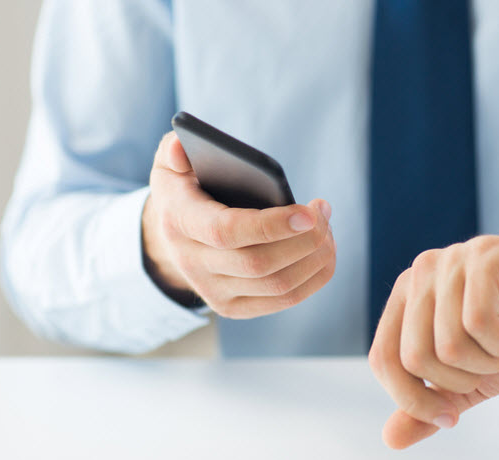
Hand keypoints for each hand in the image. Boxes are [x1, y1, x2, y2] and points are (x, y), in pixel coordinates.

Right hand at [142, 132, 335, 317]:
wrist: (171, 237)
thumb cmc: (184, 190)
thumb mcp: (171, 164)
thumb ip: (174, 150)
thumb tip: (180, 149)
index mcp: (180, 223)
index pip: (226, 231)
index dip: (271, 225)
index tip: (308, 212)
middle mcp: (192, 264)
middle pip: (259, 263)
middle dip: (305, 239)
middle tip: (323, 211)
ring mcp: (212, 291)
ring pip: (277, 285)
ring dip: (315, 257)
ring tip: (328, 228)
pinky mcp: (233, 307)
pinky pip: (283, 300)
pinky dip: (314, 278)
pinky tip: (324, 252)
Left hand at [369, 228, 498, 448]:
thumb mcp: (473, 380)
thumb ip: (431, 405)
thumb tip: (389, 440)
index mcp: (407, 297)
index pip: (383, 360)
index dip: (414, 400)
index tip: (453, 415)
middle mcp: (421, 272)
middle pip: (414, 358)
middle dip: (461, 381)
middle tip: (492, 361)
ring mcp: (453, 259)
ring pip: (447, 345)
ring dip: (488, 360)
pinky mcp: (486, 256)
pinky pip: (477, 322)